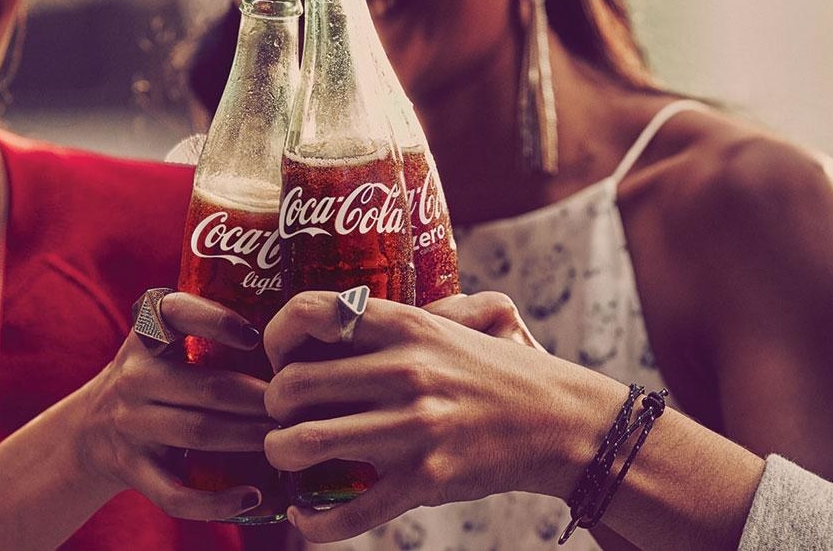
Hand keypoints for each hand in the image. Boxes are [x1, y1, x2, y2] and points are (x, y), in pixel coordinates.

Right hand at [74, 291, 276, 520]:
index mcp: (146, 338)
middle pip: (207, 386)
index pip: (176, 314)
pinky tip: (251, 495)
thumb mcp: (162, 344)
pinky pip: (174, 492)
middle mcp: (133, 378)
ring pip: (198, 432)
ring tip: (284, 437)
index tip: (255, 337)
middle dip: (258, 397)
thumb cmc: (153, 380)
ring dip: (248, 437)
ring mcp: (131, 425)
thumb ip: (208, 332)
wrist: (90, 431)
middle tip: (296, 403)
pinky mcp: (133, 469)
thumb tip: (293, 334)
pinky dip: (214, 500)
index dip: (216, 321)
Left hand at [262, 291, 619, 542]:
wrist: (562, 423)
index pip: (310, 313)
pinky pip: (348, 510)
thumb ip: (418, 310)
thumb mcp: (469, 318)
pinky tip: (304, 516)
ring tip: (286, 456)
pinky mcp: (424, 480)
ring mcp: (412, 428)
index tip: (279, 357)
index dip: (275, 336)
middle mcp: (404, 371)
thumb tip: (363, 310)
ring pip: (303, 443)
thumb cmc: (505, 372)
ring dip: (279, 454)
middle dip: (270, 405)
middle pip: (291, 384)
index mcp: (408, 325)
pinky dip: (313, 523)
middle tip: (282, 414)